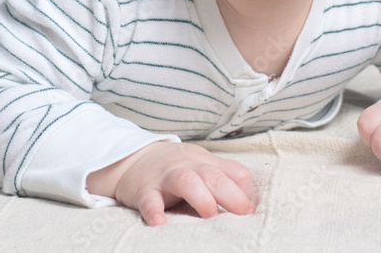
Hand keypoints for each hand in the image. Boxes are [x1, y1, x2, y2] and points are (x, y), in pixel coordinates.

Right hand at [86, 141, 255, 225]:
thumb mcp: (201, 166)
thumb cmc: (176, 168)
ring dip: (201, 198)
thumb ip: (223, 180)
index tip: (246, 212)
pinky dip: (154, 211)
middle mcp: (189, 167)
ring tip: (209, 215)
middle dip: (231, 195)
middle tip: (240, 215)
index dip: (245, 192)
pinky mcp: (144, 190)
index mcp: (207, 162)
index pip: (236, 172)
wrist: (132, 158)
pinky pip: (149, 199)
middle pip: (214, 176)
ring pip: (186, 181)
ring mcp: (166, 177)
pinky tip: (159, 222)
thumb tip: (248, 208)